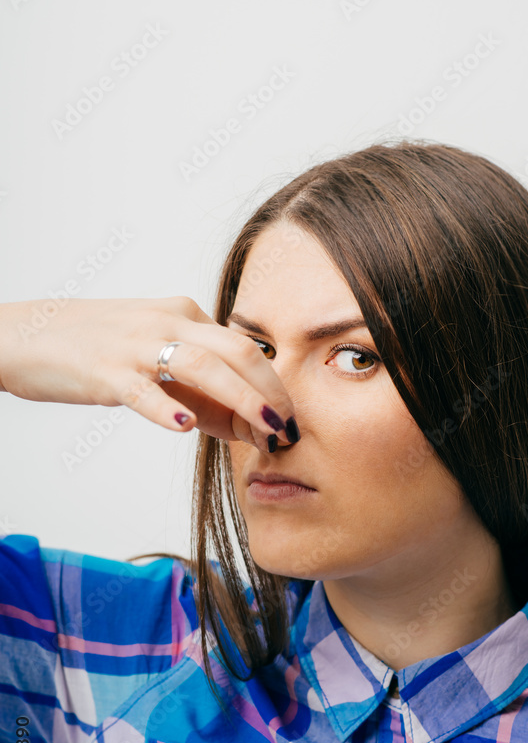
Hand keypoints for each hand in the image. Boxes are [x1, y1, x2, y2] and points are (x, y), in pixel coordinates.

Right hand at [0, 297, 298, 450]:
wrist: (26, 334)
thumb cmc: (95, 348)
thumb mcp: (153, 355)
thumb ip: (197, 385)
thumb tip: (242, 423)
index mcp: (183, 314)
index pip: (242, 347)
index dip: (271, 386)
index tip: (285, 422)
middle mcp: (167, 322)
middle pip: (237, 350)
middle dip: (270, 390)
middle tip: (288, 428)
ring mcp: (136, 345)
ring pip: (202, 365)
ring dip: (241, 398)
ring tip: (262, 428)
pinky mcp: (105, 371)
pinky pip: (142, 389)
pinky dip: (166, 407)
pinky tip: (185, 426)